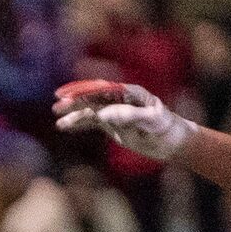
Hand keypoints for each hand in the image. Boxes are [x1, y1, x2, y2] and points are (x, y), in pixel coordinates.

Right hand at [51, 79, 193, 162]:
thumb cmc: (166, 128)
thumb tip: (103, 114)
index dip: (85, 90)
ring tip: (58, 120)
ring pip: (89, 110)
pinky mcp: (112, 124)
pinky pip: (91, 122)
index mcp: (129, 93)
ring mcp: (114, 111)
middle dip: (74, 101)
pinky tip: (64, 127)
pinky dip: (78, 124)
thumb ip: (129, 115)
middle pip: (92, 97)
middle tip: (57, 105)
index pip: (103, 89)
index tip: (70, 95)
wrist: (173, 142)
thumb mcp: (151, 121)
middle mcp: (119, 99)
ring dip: (74, 114)